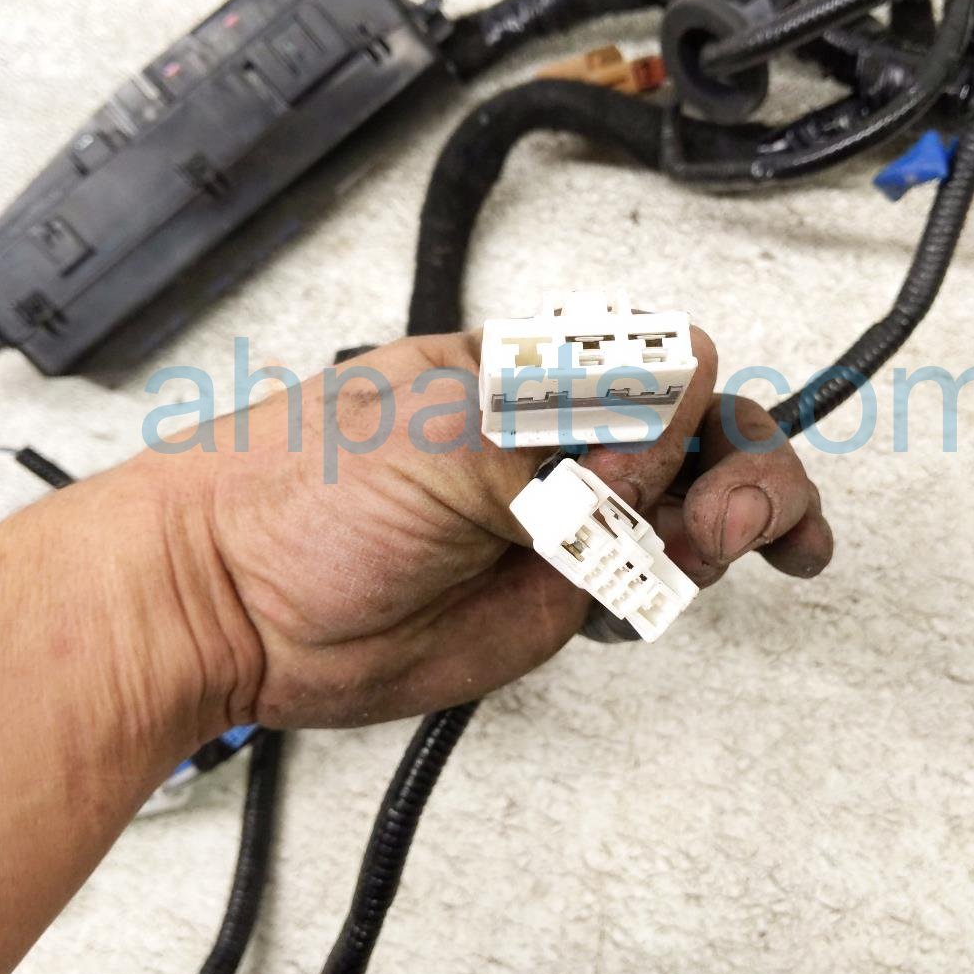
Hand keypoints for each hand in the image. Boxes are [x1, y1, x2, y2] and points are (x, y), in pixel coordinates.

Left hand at [150, 328, 833, 729]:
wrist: (228, 606)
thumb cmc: (300, 491)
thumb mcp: (443, 426)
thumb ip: (567, 414)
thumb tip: (679, 384)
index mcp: (528, 375)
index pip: (664, 368)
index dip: (680, 413)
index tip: (629, 454)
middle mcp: (556, 442)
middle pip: (701, 435)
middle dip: (745, 470)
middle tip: (726, 522)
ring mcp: (558, 522)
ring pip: (689, 508)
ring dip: (732, 521)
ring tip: (708, 549)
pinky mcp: (549, 599)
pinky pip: (646, 582)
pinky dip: (682, 580)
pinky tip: (677, 583)